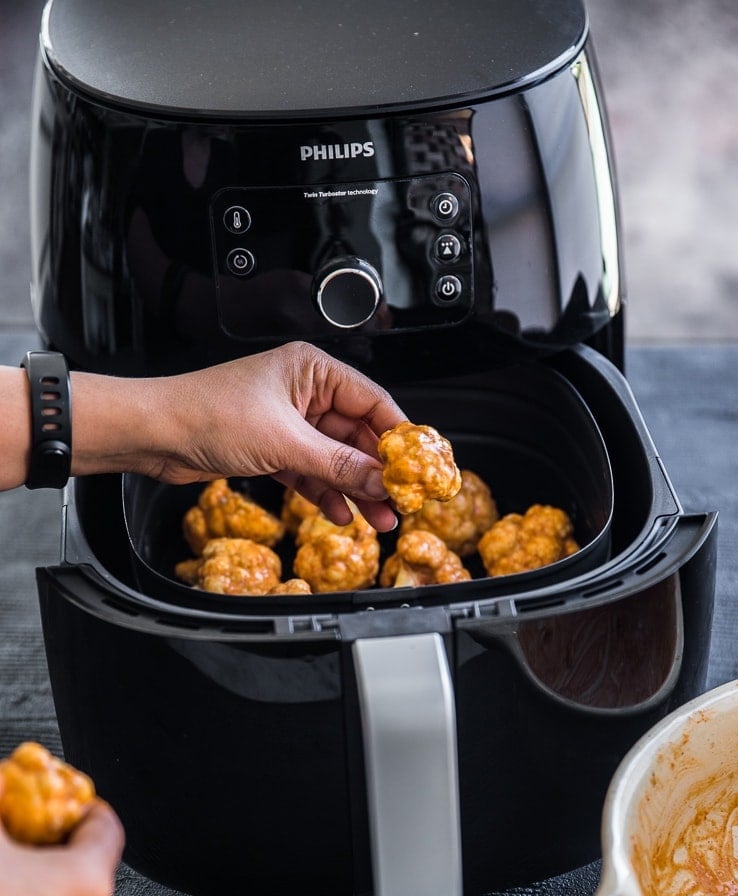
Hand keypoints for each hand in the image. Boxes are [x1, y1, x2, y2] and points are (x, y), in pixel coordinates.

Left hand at [73, 342, 406, 530]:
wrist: (154, 434)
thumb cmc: (206, 415)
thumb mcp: (283, 443)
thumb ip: (338, 465)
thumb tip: (380, 481)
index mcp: (311, 369)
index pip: (373, 401)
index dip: (399, 436)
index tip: (418, 467)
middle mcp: (303, 391)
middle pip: (357, 434)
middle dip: (377, 472)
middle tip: (400, 502)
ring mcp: (288, 421)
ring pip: (336, 458)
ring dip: (355, 488)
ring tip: (379, 518)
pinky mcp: (272, 447)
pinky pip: (311, 471)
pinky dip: (325, 492)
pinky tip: (340, 514)